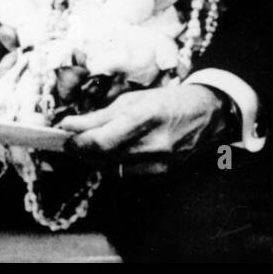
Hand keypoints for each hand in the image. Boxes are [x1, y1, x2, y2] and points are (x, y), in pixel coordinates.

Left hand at [59, 84, 235, 176]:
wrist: (208, 114)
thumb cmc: (169, 100)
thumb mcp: (135, 99)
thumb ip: (101, 115)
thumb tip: (68, 125)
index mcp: (145, 116)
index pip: (100, 141)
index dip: (77, 142)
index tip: (64, 136)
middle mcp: (152, 143)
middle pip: (102, 157)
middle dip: (83, 150)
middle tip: (75, 140)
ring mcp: (159, 162)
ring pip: (111, 168)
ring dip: (97, 157)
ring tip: (98, 142)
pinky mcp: (162, 174)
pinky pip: (126, 173)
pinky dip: (115, 164)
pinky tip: (119, 151)